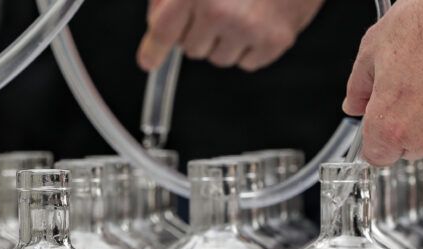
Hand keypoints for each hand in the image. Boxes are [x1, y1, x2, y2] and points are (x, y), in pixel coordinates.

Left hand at [138, 0, 324, 71]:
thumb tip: (157, 19)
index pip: (164, 30)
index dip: (153, 50)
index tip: (149, 62)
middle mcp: (220, 11)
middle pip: (191, 49)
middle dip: (199, 33)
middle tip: (218, 10)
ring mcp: (248, 29)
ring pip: (218, 59)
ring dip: (224, 42)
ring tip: (241, 13)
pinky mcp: (274, 41)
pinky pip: (247, 63)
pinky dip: (250, 48)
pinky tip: (258, 22)